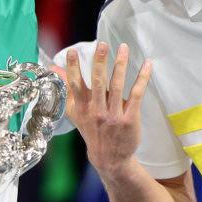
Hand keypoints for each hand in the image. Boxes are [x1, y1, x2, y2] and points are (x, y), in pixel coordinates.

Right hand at [64, 41, 151, 173]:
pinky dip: (142, 78)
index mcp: (83, 108)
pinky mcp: (129, 118)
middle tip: (102, 45)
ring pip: (117, 85)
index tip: (73, 52)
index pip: (76, 85)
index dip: (73, 68)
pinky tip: (146, 64)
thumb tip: (54, 67)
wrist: (109, 157)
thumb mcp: (76, 111)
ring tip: (123, 47)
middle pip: (97, 82)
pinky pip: (136, 94)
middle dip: (99, 62)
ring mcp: (113, 115)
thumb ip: (66, 88)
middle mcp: (97, 111)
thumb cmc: (92, 129)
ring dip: (121, 65)